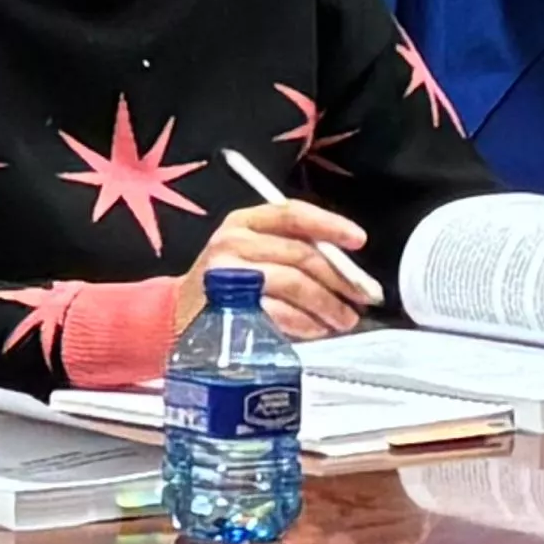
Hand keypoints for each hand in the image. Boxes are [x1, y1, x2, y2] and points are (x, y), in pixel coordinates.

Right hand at [185, 197, 377, 339]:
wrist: (181, 314)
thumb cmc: (230, 283)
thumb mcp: (254, 251)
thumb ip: (294, 248)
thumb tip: (348, 269)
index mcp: (242, 222)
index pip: (292, 214)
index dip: (330, 225)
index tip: (359, 240)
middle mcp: (232, 243)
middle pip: (301, 254)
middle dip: (340, 279)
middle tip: (362, 297)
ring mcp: (229, 276)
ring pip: (296, 285)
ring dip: (328, 305)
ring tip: (343, 319)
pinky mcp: (231, 308)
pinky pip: (282, 313)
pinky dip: (307, 323)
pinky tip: (316, 329)